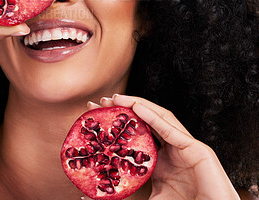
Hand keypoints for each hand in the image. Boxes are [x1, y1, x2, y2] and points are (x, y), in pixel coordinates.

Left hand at [88, 95, 239, 199]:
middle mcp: (170, 146)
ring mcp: (184, 145)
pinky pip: (171, 129)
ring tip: (117, 99)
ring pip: (158, 117)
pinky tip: (137, 107)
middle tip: (102, 101)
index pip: (135, 133)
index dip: (116, 123)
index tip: (95, 116)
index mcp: (159, 157)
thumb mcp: (151, 199)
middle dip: (123, 108)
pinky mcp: (196, 148)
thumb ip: (128, 193)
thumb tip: (92, 199)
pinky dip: (153, 117)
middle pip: (144, 120)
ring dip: (137, 105)